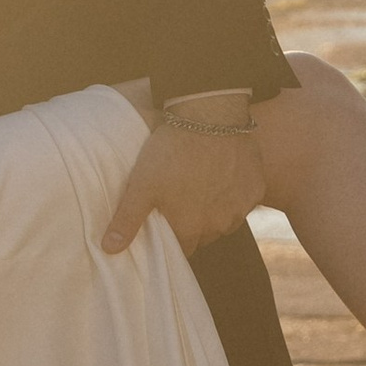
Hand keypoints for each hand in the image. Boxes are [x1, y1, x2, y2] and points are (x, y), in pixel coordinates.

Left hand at [100, 117, 267, 256]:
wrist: (210, 116)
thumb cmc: (172, 151)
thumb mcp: (142, 185)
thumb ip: (127, 221)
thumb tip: (109, 250)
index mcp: (191, 229)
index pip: (182, 248)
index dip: (174, 234)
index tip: (167, 217)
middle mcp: (219, 226)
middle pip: (204, 235)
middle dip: (194, 222)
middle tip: (182, 197)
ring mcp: (241, 208)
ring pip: (225, 219)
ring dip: (215, 209)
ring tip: (201, 183)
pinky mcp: (256, 189)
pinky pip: (244, 200)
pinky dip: (235, 192)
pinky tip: (223, 173)